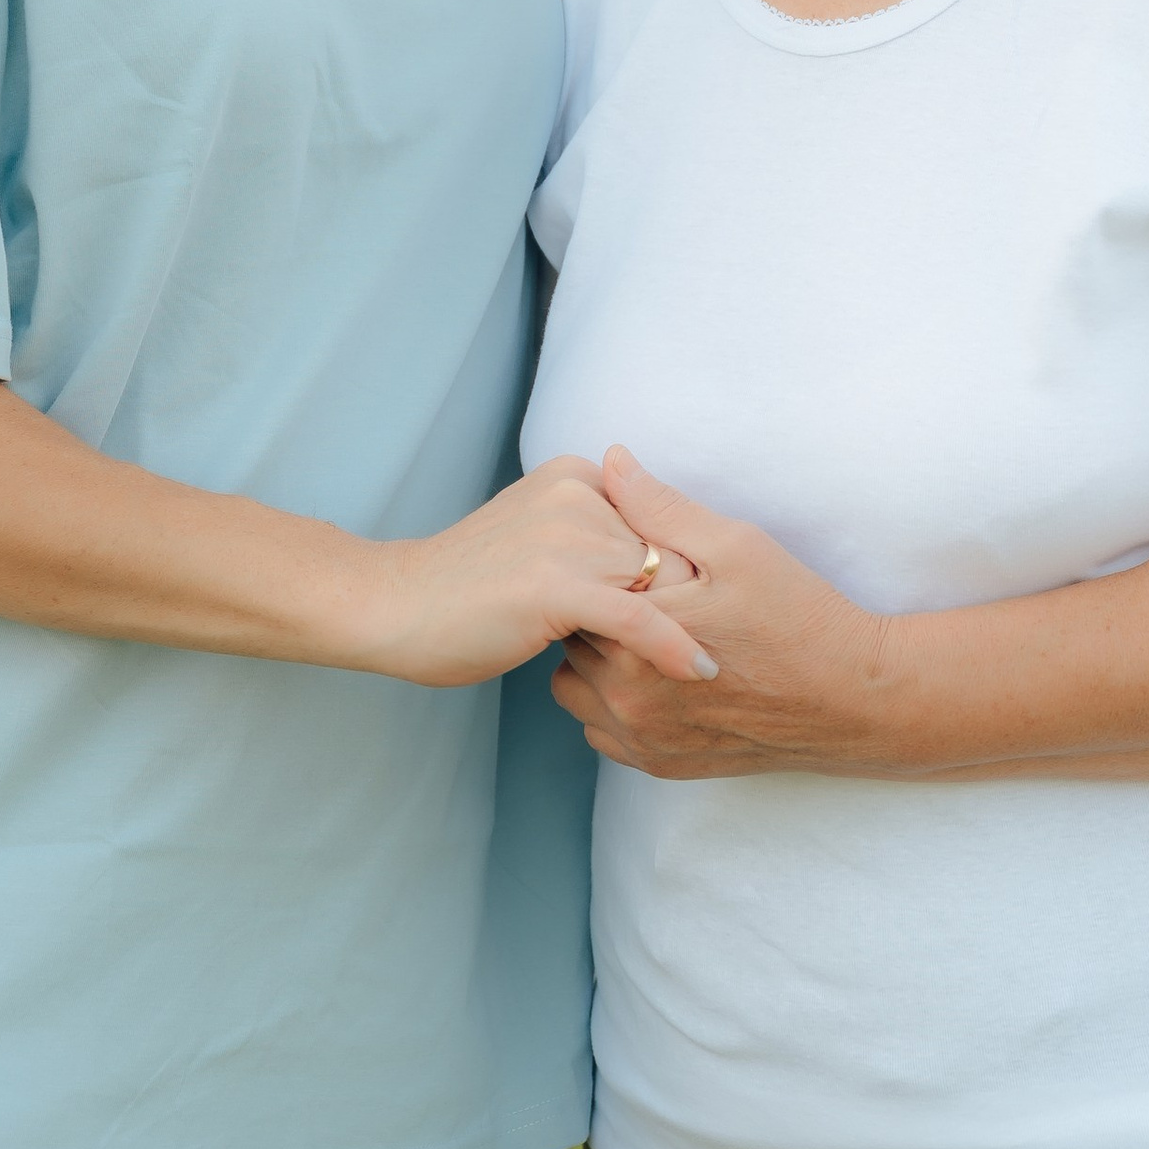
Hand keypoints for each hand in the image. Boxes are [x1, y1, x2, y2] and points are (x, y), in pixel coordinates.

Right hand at [367, 456, 722, 693]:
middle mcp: (577, 493)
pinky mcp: (555, 586)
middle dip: (708, 602)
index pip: (663, 522)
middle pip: (670, 552)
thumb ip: (596, 533)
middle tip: (755, 648)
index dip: (697, 574)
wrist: (394, 606)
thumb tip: (660, 557)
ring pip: (661, 584)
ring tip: (742, 669)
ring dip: (700, 628)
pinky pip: (637, 620)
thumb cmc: (468, 588)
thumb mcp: (542, 540)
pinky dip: (676, 647)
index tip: (738, 614)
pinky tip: (703, 673)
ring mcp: (565, 536)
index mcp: (576, 475)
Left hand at [549, 448, 886, 776]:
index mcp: (638, 634)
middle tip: (639, 594)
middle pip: (570, 637)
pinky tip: (654, 679)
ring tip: (641, 637)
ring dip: (595, 661)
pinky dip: (613, 705)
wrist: (851, 700)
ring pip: (575, 688)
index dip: (595, 567)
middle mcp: (629, 694)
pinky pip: (600, 730)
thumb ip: (662, 507)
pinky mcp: (658, 765)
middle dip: (594, 612)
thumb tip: (611, 461)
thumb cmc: (799, 615)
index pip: (574, 589)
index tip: (628, 560)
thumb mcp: (737, 546)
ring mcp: (642, 737)